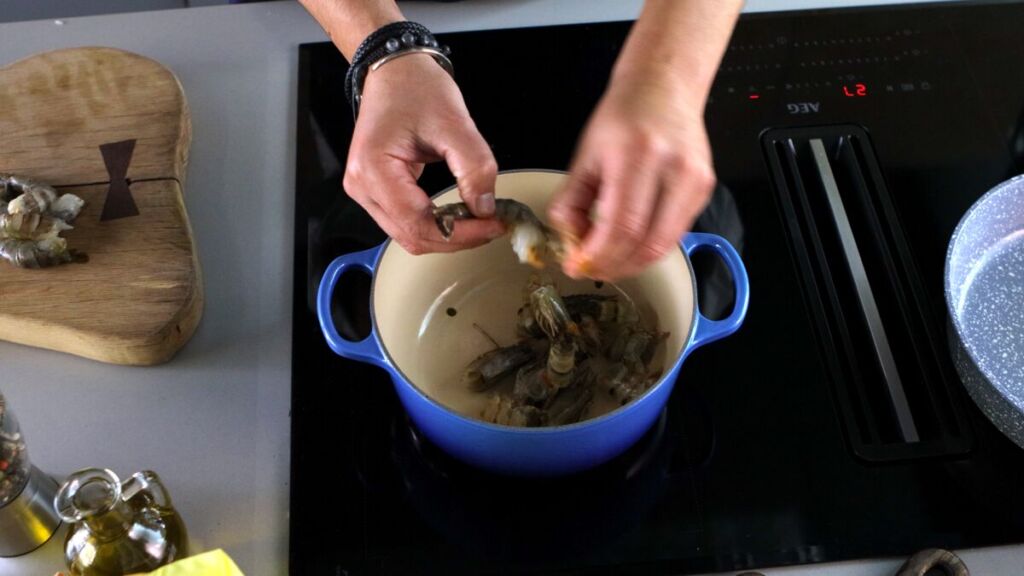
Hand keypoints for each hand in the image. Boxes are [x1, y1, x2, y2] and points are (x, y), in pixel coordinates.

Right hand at [342, 54, 502, 254]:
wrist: (394, 70)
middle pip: (412, 237)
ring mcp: (364, 191)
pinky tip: (459, 214)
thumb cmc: (416, 88)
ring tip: (479, 220)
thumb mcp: (455, 123)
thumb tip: (484, 209)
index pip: (419, 223)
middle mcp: (361, 187)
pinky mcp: (374, 191)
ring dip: (446, 235)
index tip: (493, 225)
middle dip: (456, 239)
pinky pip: (405, 222)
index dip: (460, 234)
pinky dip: (435, 225)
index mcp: (374, 169)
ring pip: (408, 235)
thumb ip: (474, 168)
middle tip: (492, 226)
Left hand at [547, 75, 715, 280]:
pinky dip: (648, 247)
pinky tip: (629, 242)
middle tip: (590, 269)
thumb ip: (571, 203)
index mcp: (637, 154)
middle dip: (614, 266)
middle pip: (646, 243)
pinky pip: (675, 233)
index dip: (599, 256)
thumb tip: (572, 244)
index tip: (578, 265)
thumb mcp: (584, 156)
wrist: (662, 89)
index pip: (622, 226)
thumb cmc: (622, 118)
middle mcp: (673, 167)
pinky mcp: (704, 189)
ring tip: (607, 259)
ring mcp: (695, 179)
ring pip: (664, 245)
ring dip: (632, 262)